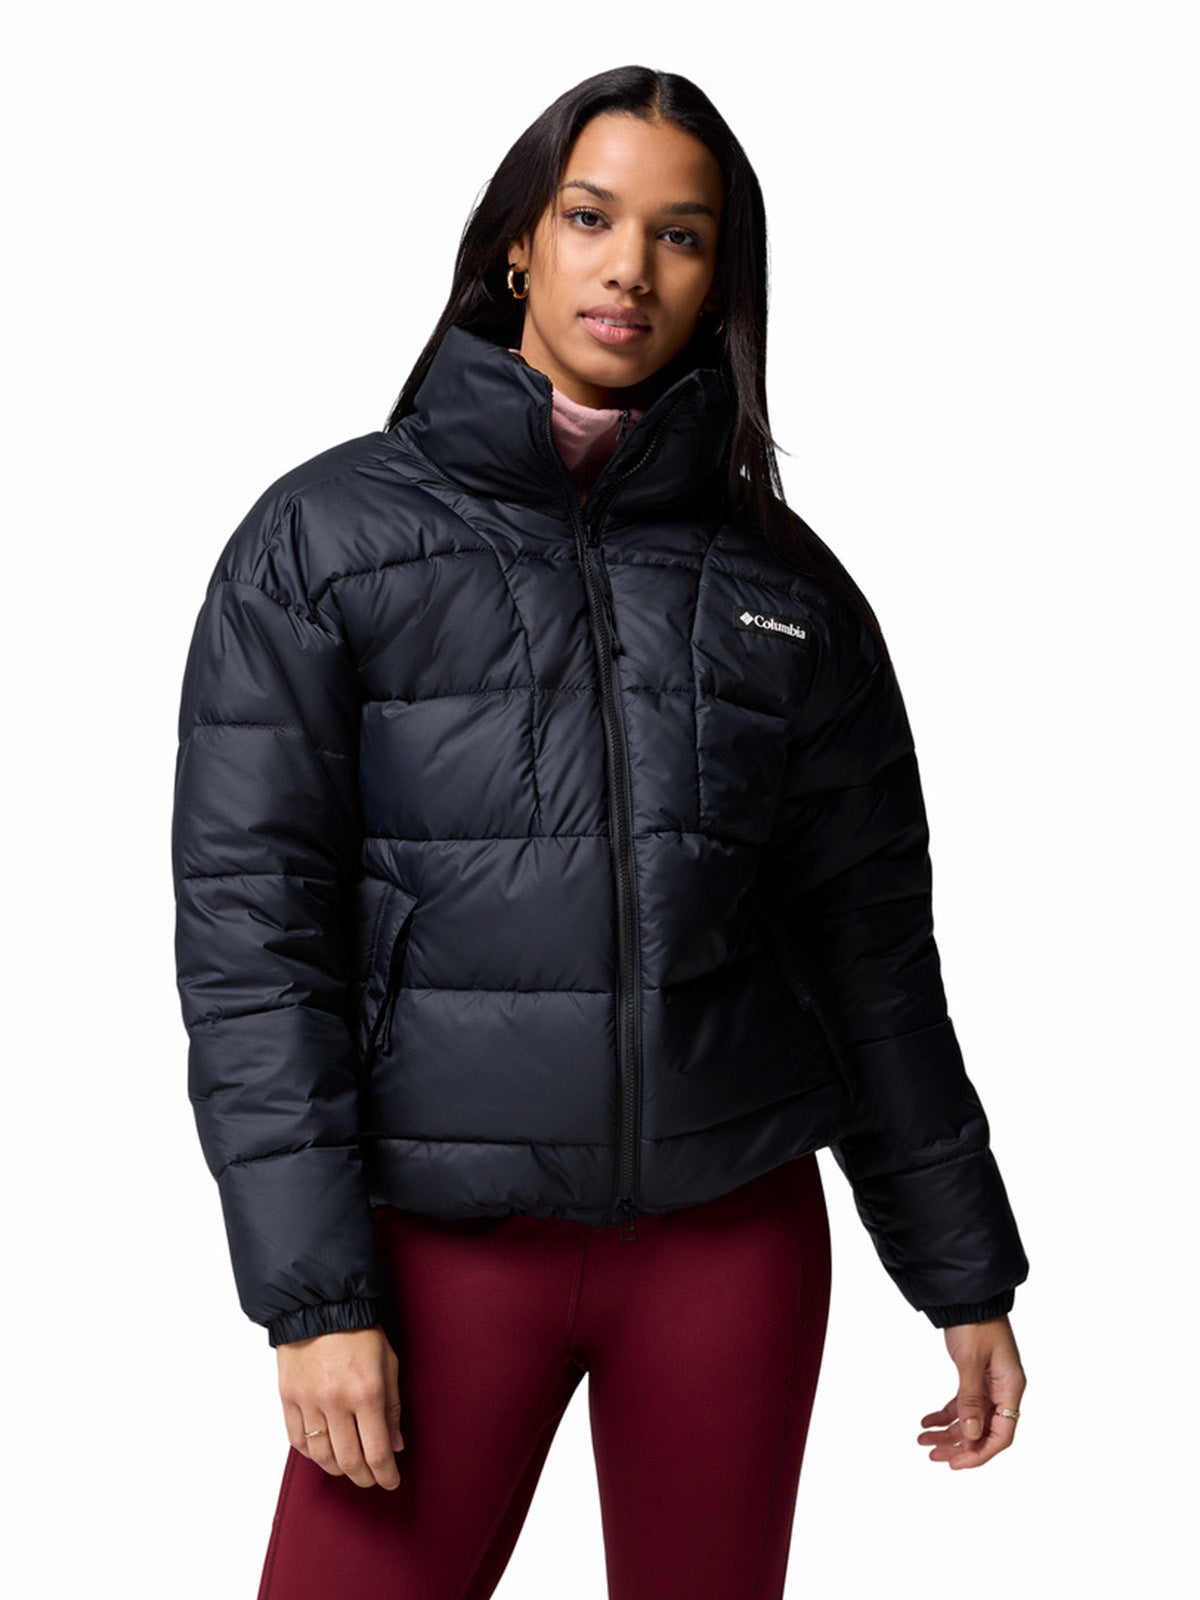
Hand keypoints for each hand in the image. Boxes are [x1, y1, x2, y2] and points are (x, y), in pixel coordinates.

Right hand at [276, 1324, 404, 1489]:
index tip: (391, 1481)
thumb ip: (393, 1407)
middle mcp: (337, 1402)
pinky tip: (323, 1451)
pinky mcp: (288, 1398)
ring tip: (349, 1467)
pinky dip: (311, 1453)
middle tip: (372, 1479)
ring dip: (338, 1469)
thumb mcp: (388, 1364)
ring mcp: (309, 1402)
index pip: (377, 1452)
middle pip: (349, 1461)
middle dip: (364, 1477)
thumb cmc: (360, 1332)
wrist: (320, 1305)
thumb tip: (395, 1445)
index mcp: (367, 1393)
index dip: (385, 1474)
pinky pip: (297, 1440)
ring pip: (321, 1457)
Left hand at [917, 1314, 1025, 1469]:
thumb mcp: (971, 1361)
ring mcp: (990, 1384)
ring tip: (922, 1440)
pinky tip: (926, 1420)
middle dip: (959, 1446)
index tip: (955, 1463)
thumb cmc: (975, 1323)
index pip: (1002, 1435)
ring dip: (948, 1432)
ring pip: (971, 1419)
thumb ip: (970, 1399)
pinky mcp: (975, 1376)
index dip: (980, 1453)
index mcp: (1011, 1388)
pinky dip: (945, 1414)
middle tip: (933, 1456)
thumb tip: (971, 1434)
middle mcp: (1003, 1389)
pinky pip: (962, 1403)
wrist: (967, 1297)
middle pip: (984, 1431)